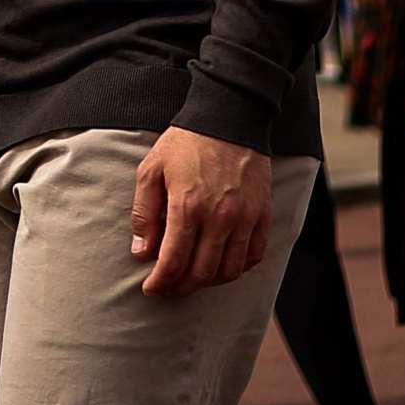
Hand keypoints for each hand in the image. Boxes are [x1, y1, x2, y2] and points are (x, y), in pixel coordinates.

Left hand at [130, 127, 275, 296]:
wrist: (229, 116)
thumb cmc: (186, 142)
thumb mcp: (151, 169)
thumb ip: (144, 213)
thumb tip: (142, 252)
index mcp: (187, 206)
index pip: (173, 262)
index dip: (161, 282)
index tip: (151, 288)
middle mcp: (219, 217)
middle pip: (202, 273)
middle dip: (182, 287)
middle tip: (169, 287)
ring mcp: (245, 217)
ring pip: (229, 271)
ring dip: (209, 282)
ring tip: (194, 278)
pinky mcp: (262, 214)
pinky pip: (253, 255)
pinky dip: (237, 268)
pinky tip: (222, 265)